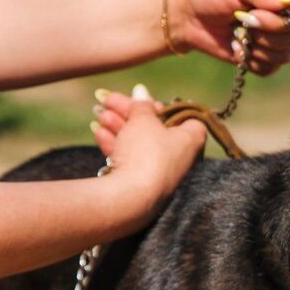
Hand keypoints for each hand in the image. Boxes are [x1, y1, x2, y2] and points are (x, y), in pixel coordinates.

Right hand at [92, 85, 206, 225]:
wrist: (131, 199)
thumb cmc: (146, 153)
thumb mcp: (143, 120)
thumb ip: (141, 104)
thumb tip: (141, 90)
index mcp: (191, 139)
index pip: (181, 115)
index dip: (159, 105)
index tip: (141, 100)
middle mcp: (181, 158)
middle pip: (154, 127)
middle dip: (128, 113)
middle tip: (106, 101)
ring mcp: (161, 173)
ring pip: (139, 143)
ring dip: (118, 126)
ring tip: (97, 115)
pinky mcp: (143, 186)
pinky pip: (131, 160)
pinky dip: (116, 145)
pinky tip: (98, 133)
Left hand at [167, 0, 289, 75]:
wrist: (188, 16)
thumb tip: (286, 2)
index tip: (275, 12)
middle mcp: (280, 15)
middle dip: (268, 29)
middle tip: (245, 19)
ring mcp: (272, 38)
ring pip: (283, 54)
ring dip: (259, 47)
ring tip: (239, 33)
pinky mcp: (260, 57)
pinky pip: (269, 68)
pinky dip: (252, 61)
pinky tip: (237, 49)